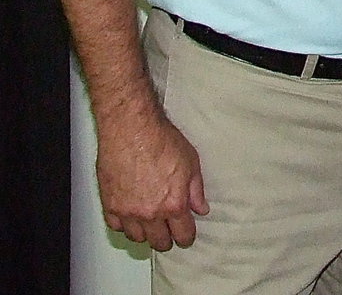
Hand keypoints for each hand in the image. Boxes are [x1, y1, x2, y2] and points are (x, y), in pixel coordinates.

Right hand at [95, 110, 208, 250]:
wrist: (132, 129)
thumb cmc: (161, 140)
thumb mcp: (191, 161)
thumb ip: (196, 189)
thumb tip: (201, 208)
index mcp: (173, 204)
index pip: (183, 235)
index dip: (187, 236)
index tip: (187, 233)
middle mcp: (150, 213)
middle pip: (159, 242)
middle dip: (167, 238)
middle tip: (169, 229)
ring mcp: (128, 212)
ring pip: (137, 238)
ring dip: (145, 232)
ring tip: (150, 221)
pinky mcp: (110, 205)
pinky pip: (116, 226)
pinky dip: (124, 224)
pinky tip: (131, 214)